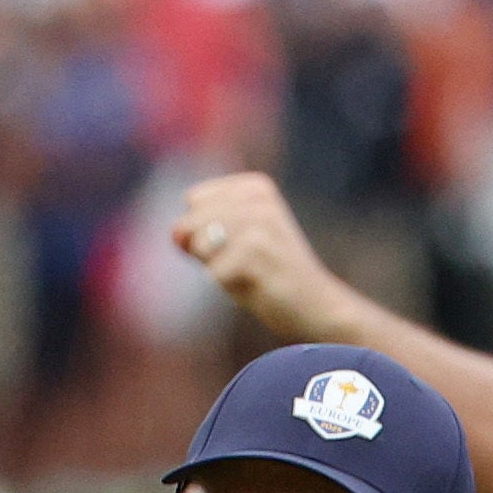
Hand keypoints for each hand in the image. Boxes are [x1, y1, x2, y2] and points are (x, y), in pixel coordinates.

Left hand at [174, 173, 351, 342]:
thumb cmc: (268, 276)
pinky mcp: (257, 251)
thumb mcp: (232, 243)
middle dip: (207, 252)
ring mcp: (259, 222)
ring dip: (218, 268)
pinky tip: (257, 284)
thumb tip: (177, 234)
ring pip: (199, 245)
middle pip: (191, 222)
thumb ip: (198, 231)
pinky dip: (228, 286)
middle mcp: (258, 197)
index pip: (193, 200)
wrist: (316, 306)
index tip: (241, 244)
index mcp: (254, 186)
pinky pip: (213, 272)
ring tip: (250, 272)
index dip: (204, 231)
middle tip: (245, 263)